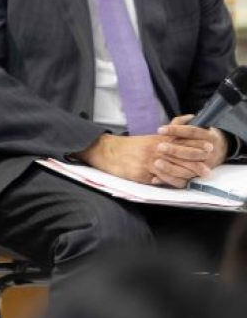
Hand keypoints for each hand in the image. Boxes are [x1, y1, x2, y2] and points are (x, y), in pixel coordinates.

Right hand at [77, 131, 211, 187]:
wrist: (108, 151)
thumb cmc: (130, 146)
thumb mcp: (149, 138)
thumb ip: (166, 137)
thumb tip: (181, 133)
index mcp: (158, 141)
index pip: (182, 142)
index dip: (197, 146)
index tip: (208, 149)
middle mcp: (156, 151)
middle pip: (182, 157)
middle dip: (196, 163)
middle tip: (206, 169)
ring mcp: (150, 163)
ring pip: (174, 171)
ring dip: (186, 175)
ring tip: (195, 179)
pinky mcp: (143, 175)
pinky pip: (161, 181)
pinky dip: (170, 182)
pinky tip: (176, 183)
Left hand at [154, 115, 227, 181]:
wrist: (219, 150)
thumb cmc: (202, 136)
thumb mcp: (198, 127)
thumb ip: (185, 123)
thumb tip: (182, 117)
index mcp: (209, 137)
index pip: (192, 132)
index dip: (176, 130)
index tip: (160, 130)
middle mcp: (209, 152)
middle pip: (191, 152)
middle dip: (174, 150)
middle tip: (159, 147)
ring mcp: (205, 166)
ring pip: (189, 168)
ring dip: (171, 167)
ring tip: (156, 162)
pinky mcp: (197, 177)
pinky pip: (183, 181)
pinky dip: (170, 179)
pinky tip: (156, 178)